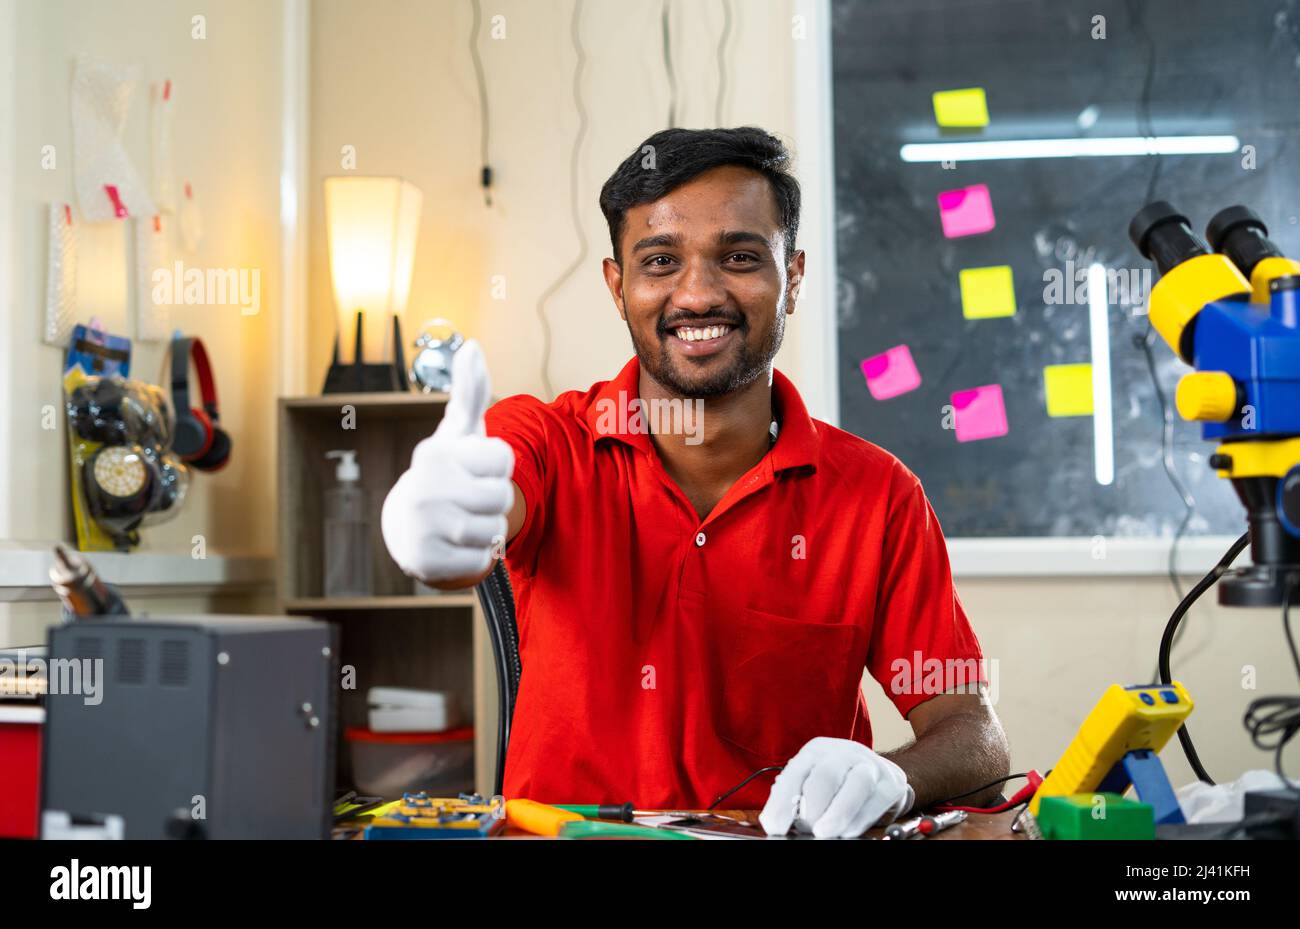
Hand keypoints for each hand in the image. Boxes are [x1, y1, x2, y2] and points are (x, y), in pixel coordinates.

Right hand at [381, 340, 514, 582]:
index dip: (498, 467)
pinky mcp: (426, 562)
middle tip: (469, 499)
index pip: (504, 459)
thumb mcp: (458, 433)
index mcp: (435, 453)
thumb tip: (474, 346)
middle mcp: (424, 487)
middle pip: (502, 497)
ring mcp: (422, 527)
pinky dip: (476, 556)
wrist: (407, 529)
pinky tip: (455, 545)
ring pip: (494, 530)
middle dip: (494, 500)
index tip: (475, 468)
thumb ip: (470, 392)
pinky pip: (481, 560)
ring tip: (462, 521)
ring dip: (487, 529)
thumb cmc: (446, 473)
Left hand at [758, 737, 913, 837]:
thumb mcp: (812, 784)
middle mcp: (843, 752)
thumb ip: (794, 800)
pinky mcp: (890, 784)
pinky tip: (846, 832)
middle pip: (825, 775)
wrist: (880, 776)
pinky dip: (859, 820)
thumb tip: (775, 821)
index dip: (782, 801)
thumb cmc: (838, 783)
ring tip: (823, 833)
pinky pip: (875, 801)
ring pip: (856, 784)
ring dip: (837, 813)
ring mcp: (869, 765)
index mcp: (816, 751)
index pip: (795, 773)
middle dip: (812, 807)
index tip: (774, 826)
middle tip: (805, 829)